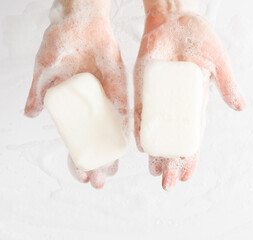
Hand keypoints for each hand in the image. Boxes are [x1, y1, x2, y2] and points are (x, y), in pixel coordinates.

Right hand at [24, 2, 127, 188]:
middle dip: (97, 163)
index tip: (81, 176)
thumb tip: (30, 114)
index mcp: (72, 110)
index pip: (75, 142)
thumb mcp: (46, 69)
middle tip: (100, 183)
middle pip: (95, 142)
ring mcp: (106, 101)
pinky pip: (125, 112)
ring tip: (114, 171)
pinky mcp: (120, 90)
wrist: (82, 24)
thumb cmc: (60, 44)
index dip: (77, 160)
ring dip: (112, 153)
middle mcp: (91, 109)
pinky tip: (129, 147)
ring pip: (111, 133)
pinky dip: (127, 129)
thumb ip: (39, 91)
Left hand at [134, 2, 245, 190]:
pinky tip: (141, 147)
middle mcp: (175, 105)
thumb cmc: (199, 37)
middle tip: (168, 185)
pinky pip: (140, 112)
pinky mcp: (143, 87)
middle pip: (173, 140)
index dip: (191, 156)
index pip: (193, 136)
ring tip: (155, 174)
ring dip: (156, 153)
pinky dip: (141, 129)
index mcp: (195, 103)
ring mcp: (159, 98)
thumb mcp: (217, 62)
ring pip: (156, 132)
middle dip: (172, 163)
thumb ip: (227, 84)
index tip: (188, 176)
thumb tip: (242, 107)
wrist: (174, 18)